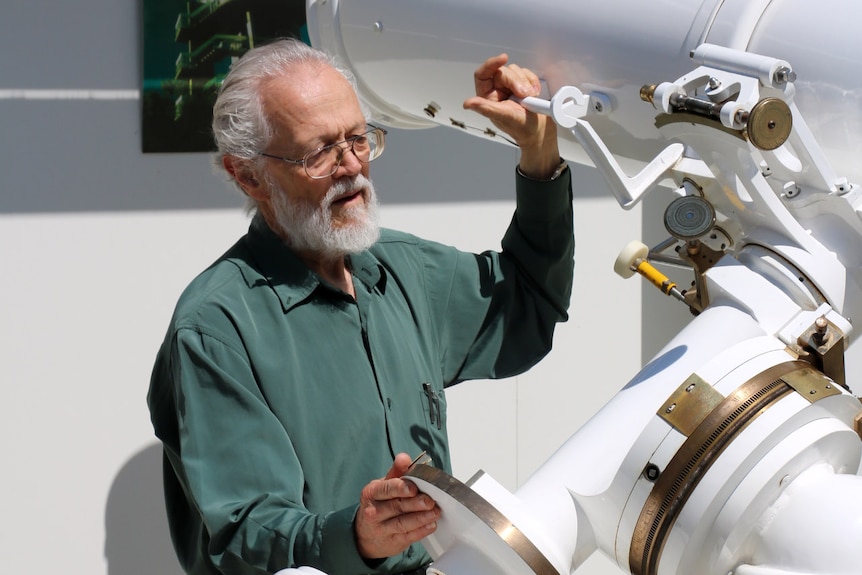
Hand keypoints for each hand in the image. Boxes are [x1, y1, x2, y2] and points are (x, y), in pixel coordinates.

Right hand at [355, 453, 439, 559]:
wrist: (366, 533)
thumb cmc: (379, 503)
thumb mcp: (383, 485)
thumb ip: (396, 471)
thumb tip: (404, 458)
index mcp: (372, 493)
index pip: (386, 489)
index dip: (400, 488)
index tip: (414, 488)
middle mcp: (373, 511)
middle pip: (396, 506)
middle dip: (415, 504)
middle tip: (430, 501)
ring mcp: (381, 529)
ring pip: (402, 523)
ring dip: (421, 518)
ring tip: (435, 512)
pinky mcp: (391, 542)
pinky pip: (407, 537)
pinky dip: (420, 531)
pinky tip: (431, 525)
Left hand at [463, 53, 559, 178]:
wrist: (540, 132)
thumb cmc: (522, 128)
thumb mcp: (504, 116)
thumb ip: (487, 108)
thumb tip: (468, 104)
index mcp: (488, 97)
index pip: (483, 74)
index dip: (491, 64)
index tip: (503, 58)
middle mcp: (498, 90)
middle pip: (503, 71)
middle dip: (516, 80)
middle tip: (524, 94)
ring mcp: (511, 87)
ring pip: (516, 71)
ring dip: (526, 82)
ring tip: (531, 97)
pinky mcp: (524, 85)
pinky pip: (527, 74)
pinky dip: (533, 82)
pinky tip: (535, 94)